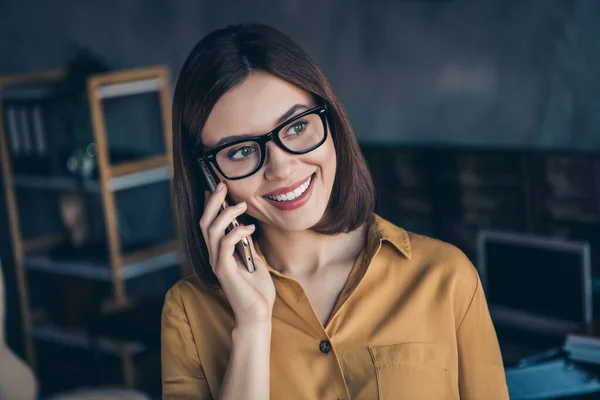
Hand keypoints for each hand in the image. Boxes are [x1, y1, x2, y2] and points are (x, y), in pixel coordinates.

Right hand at [199, 183, 275, 326]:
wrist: (258, 314)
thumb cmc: (257, 290)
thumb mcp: (253, 260)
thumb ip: (246, 245)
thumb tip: (245, 226)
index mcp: (219, 253)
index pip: (209, 224)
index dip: (211, 205)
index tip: (218, 186)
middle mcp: (214, 256)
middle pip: (205, 223)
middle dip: (213, 202)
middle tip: (222, 186)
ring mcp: (218, 264)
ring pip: (211, 231)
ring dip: (226, 214)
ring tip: (241, 205)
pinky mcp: (225, 271)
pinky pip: (224, 246)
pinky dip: (237, 233)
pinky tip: (250, 229)